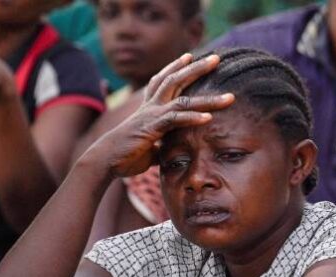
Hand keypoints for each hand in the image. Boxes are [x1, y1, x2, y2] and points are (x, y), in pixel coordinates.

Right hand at [91, 54, 234, 177]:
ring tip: (230, 97)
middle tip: (216, 58)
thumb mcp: (150, 148)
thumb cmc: (126, 155)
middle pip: (176, 80)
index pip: (163, 81)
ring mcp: (152, 115)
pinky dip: (192, 118)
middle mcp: (151, 107)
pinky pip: (175, 119)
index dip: (175, 67)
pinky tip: (209, 118)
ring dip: (209, 99)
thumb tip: (171, 151)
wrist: (106, 161)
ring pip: (183, 99)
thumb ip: (163, 144)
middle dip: (196, 68)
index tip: (189, 56)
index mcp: (149, 108)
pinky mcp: (152, 127)